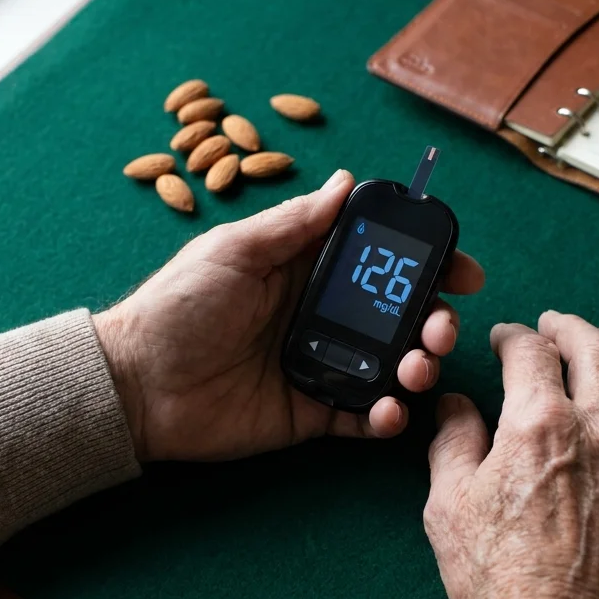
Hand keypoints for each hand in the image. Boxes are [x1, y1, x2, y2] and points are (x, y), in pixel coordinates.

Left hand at [93, 169, 485, 461]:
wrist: (136, 385)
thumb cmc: (177, 306)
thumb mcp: (234, 251)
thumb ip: (294, 223)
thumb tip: (347, 180)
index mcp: (307, 269)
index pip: (380, 261)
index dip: (425, 262)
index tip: (461, 270)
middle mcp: (322, 315)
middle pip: (400, 316)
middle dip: (435, 319)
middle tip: (440, 328)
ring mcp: (322, 365)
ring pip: (392, 366)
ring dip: (419, 366)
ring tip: (415, 370)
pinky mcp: (312, 414)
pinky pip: (363, 418)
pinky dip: (387, 417)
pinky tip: (389, 411)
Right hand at [422, 311, 598, 598]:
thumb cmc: (501, 582)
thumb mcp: (449, 506)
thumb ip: (452, 443)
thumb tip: (454, 408)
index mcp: (539, 424)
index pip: (531, 352)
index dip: (514, 336)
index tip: (506, 338)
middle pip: (596, 349)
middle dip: (571, 328)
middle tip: (556, 325)